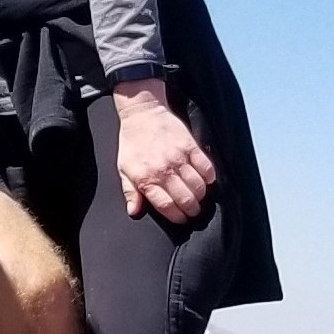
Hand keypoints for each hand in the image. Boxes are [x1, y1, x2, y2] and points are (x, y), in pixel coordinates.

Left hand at [113, 80, 212, 221]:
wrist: (142, 114)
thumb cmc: (132, 142)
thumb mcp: (124, 168)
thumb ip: (130, 191)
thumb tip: (134, 211)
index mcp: (146, 178)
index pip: (166, 205)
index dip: (176, 216)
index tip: (181, 219)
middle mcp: (164, 170)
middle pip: (185, 199)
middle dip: (192, 210)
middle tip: (193, 211)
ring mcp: (179, 158)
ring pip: (198, 186)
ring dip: (201, 196)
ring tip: (199, 197)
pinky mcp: (191, 147)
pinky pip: (207, 168)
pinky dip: (209, 178)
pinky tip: (206, 180)